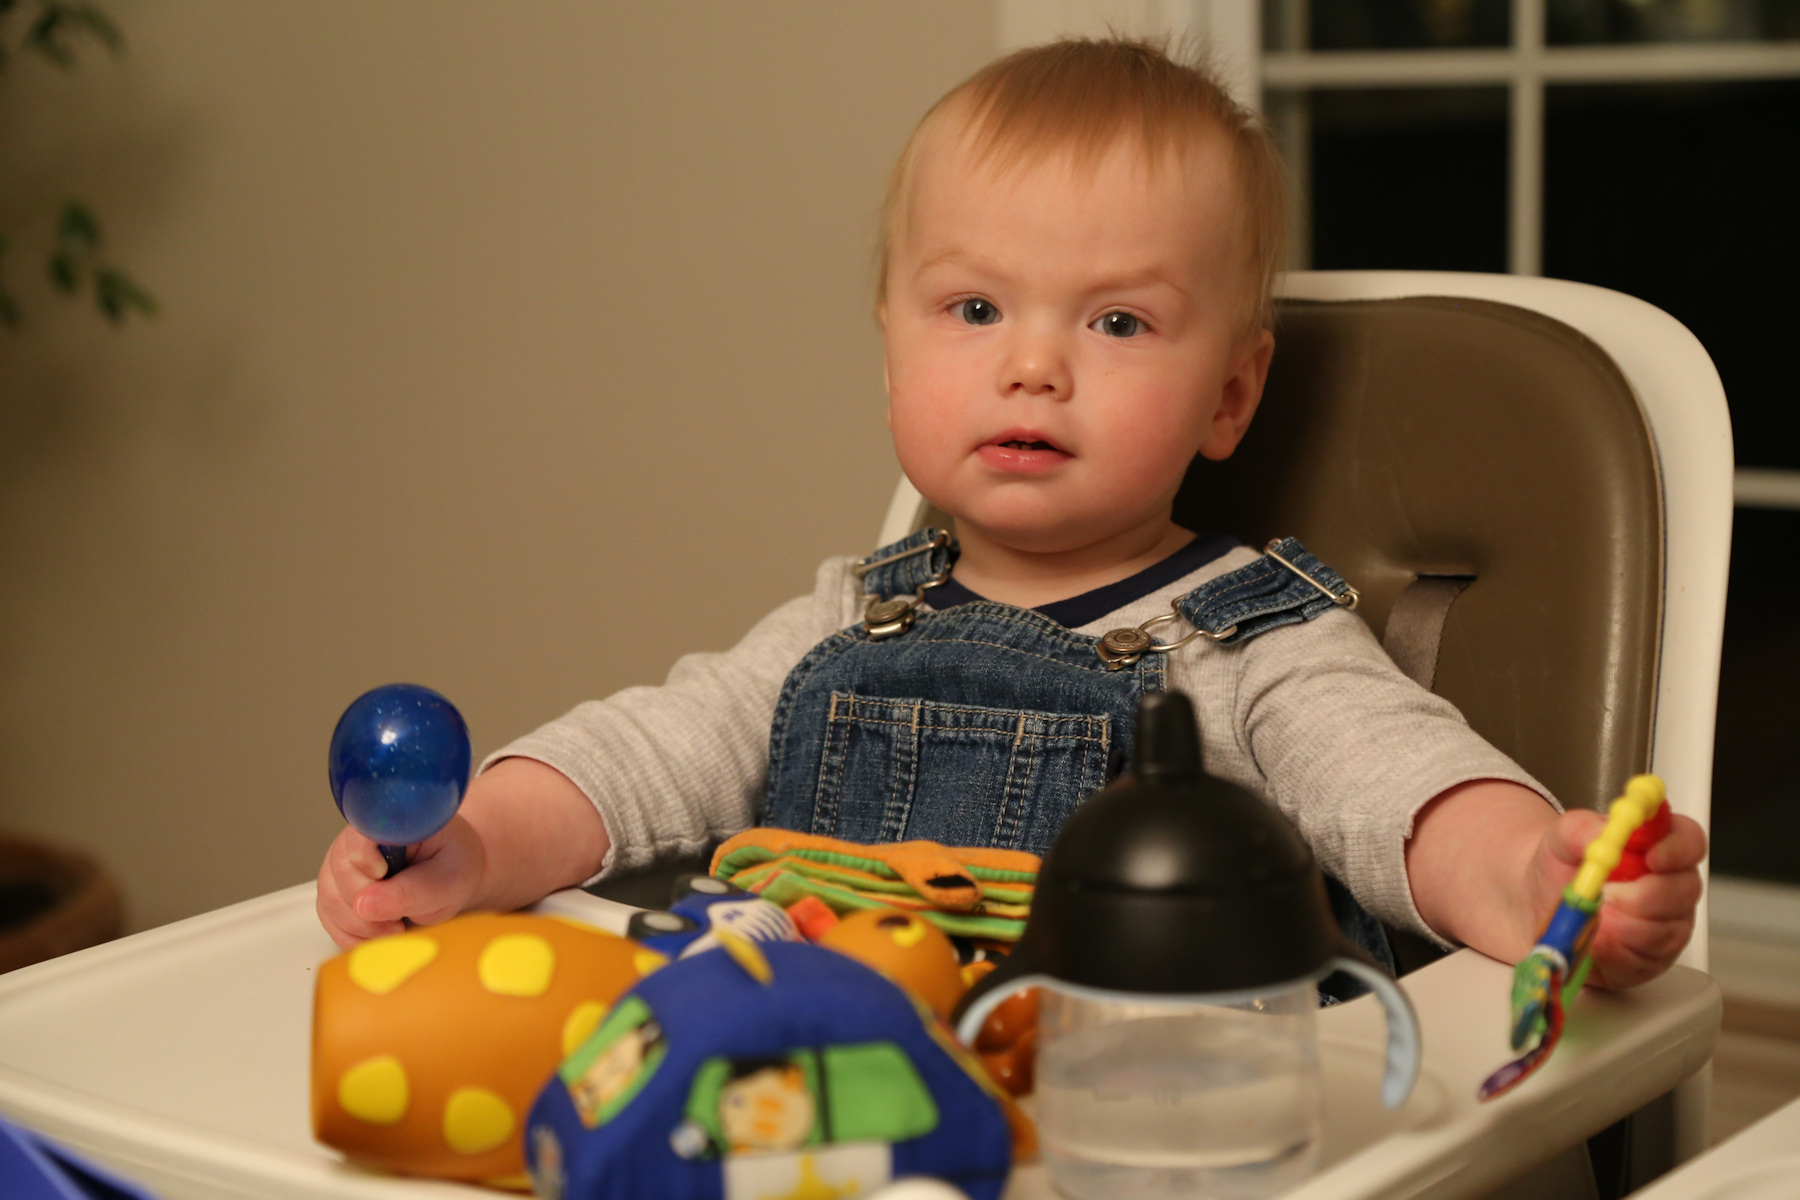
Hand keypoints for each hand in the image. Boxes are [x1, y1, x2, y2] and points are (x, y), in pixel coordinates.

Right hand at [315, 814, 485, 948]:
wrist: (452, 875)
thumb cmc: (454, 869)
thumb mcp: (447, 883)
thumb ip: (411, 892)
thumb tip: (364, 905)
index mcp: (394, 822)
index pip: (361, 832)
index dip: (363, 859)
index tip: (382, 877)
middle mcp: (361, 837)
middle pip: (340, 870)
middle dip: (366, 906)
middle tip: (398, 922)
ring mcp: (344, 860)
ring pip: (329, 895)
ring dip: (358, 924)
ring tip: (393, 929)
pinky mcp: (337, 886)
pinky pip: (327, 914)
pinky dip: (349, 933)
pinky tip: (376, 935)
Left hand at [1525, 807, 1706, 988]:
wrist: (1535, 905)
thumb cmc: (1560, 867)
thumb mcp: (1562, 837)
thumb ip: (1584, 829)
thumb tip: (1604, 835)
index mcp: (1658, 846)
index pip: (1689, 841)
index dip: (1677, 850)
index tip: (1651, 858)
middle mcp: (1672, 886)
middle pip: (1683, 891)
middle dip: (1641, 897)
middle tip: (1606, 895)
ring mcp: (1667, 925)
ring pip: (1664, 931)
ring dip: (1621, 926)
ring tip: (1593, 916)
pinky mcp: (1651, 959)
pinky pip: (1644, 961)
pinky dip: (1613, 953)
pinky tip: (1594, 940)